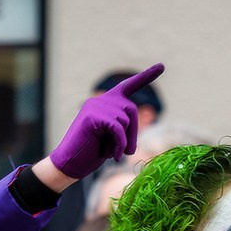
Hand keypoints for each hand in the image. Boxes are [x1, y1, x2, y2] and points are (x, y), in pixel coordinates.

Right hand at [50, 63, 164, 178]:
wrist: (69, 164)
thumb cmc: (90, 153)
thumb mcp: (111, 138)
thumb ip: (122, 127)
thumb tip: (131, 128)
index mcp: (104, 103)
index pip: (127, 86)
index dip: (145, 76)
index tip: (161, 66)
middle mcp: (100, 100)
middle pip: (131, 109)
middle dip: (133, 132)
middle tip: (127, 152)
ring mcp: (95, 106)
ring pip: (125, 120)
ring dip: (123, 142)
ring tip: (110, 152)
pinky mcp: (92, 116)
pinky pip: (117, 129)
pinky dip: (119, 144)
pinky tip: (113, 156)